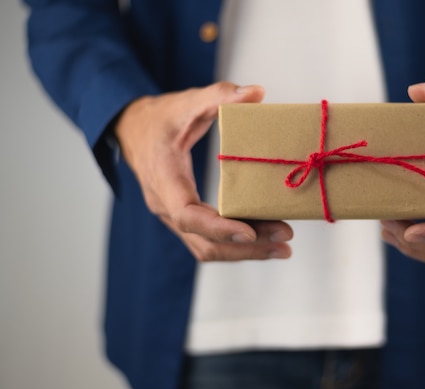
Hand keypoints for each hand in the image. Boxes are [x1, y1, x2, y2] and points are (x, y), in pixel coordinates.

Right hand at [114, 82, 292, 260]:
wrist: (132, 130)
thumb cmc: (159, 118)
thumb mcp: (187, 102)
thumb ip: (219, 95)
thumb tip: (257, 92)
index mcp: (164, 179)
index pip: (189, 215)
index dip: (219, 228)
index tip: (250, 231)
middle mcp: (166, 206)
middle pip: (204, 242)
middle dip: (246, 247)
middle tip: (284, 241)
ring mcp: (173, 217)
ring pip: (207, 248)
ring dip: (244, 253)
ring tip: (281, 248)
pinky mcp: (184, 219)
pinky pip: (207, 241)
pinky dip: (235, 246)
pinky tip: (264, 240)